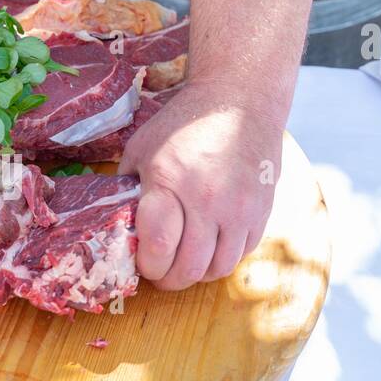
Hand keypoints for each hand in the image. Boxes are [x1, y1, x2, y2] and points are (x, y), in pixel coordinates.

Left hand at [119, 82, 282, 289]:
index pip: (158, 248)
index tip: (143, 261)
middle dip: (169, 280)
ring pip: (218, 268)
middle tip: (162, 273)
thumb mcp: (142, 147)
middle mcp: (207, 199)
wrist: (240, 100)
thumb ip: (130, 187)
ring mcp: (239, 208)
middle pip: (189, 269)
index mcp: (169, 182)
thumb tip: (119, 224)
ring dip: (198, 273)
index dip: (147, 265)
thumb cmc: (183, 124)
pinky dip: (223, 257)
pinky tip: (211, 245)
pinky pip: (241, 253)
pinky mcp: (261, 210)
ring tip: (186, 261)